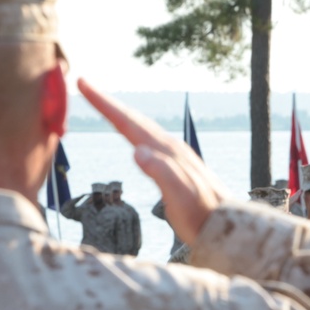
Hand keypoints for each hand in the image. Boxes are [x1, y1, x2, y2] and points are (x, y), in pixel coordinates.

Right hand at [77, 78, 229, 245]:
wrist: (225, 225)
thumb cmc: (200, 215)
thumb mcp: (179, 197)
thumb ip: (161, 173)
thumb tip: (137, 151)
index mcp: (165, 151)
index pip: (128, 122)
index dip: (104, 104)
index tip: (83, 84)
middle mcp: (170, 148)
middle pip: (133, 119)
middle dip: (107, 102)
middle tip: (83, 84)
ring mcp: (175, 155)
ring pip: (142, 127)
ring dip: (121, 113)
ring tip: (103, 104)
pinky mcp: (177, 165)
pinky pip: (149, 139)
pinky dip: (134, 130)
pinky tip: (134, 135)